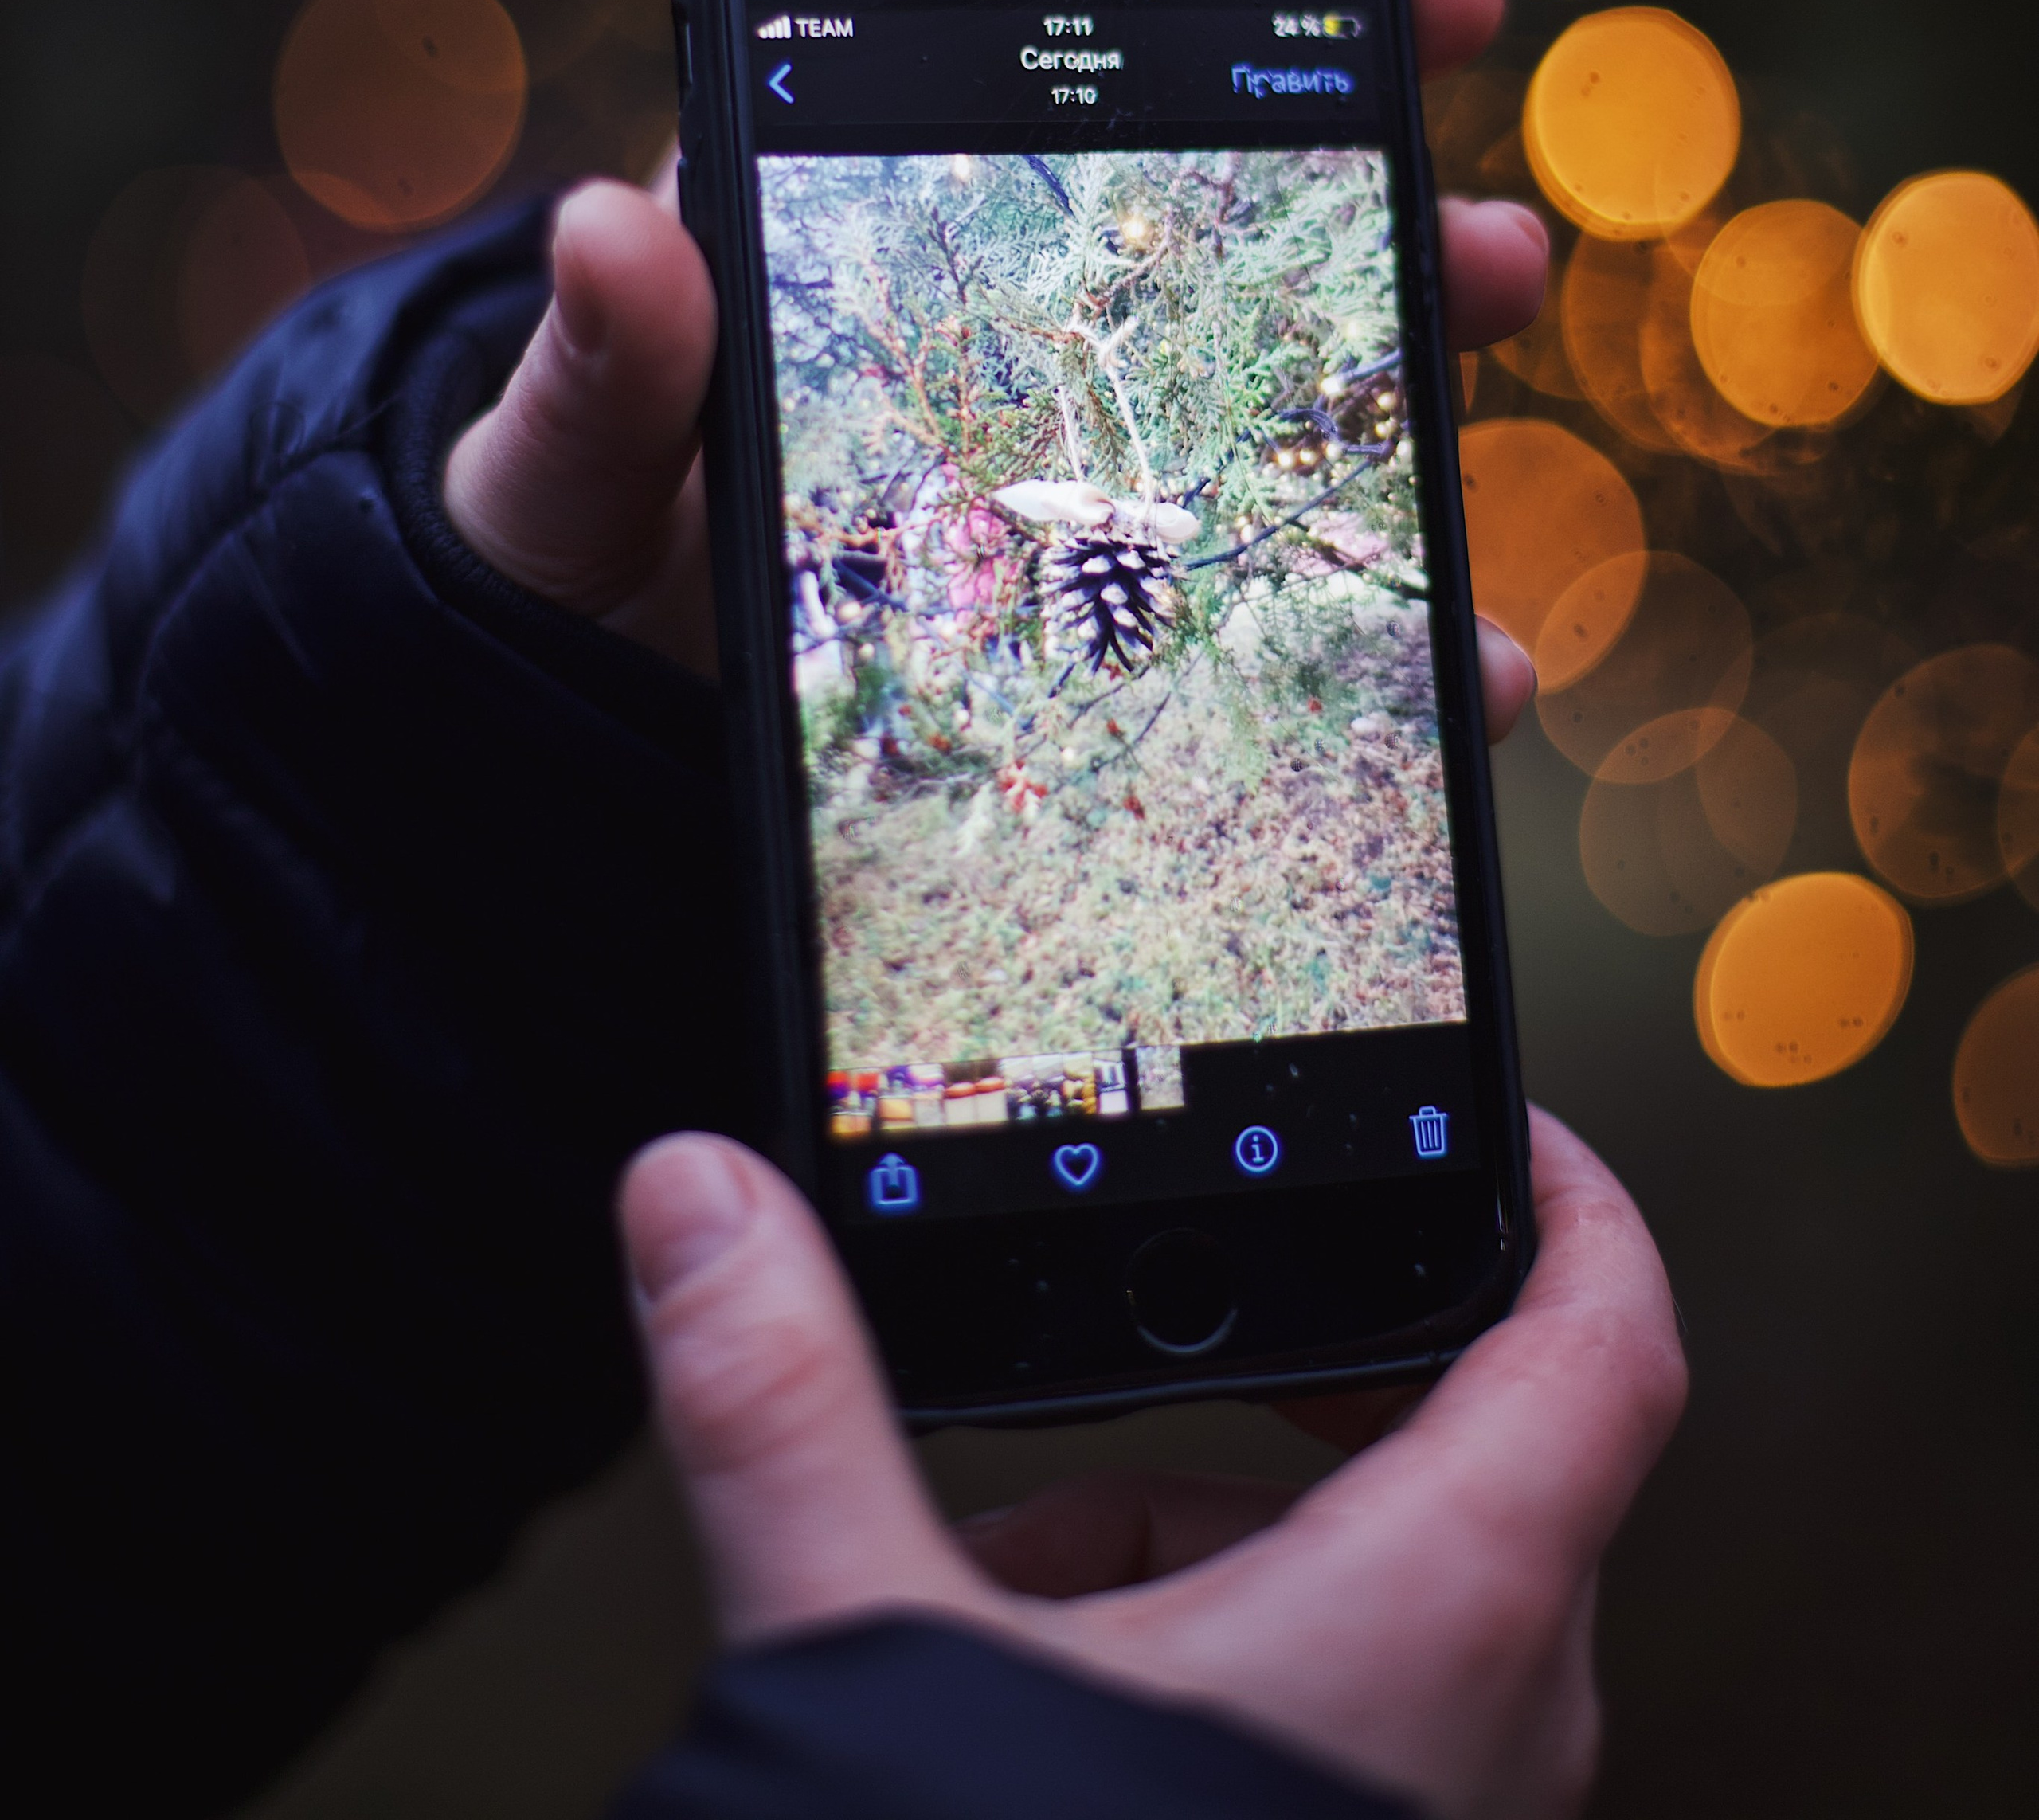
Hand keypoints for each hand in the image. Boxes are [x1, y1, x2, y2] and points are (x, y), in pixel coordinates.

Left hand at [444, 0, 1548, 724]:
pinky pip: (1282, 542)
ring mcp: (1078, 398)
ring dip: (1415, 268)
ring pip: (1278, 301)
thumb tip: (611, 226)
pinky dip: (1387, 581)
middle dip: (1329, 35)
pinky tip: (1477, 647)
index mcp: (834, 186)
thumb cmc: (581, 550)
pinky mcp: (1131, 547)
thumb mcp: (557, 474)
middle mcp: (988, 260)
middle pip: (1177, 113)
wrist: (615, 711)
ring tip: (1505, 259)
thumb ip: (596, 374)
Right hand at [621, 1108, 1684, 1819]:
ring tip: (1036, 1565)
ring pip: (1389, 1581)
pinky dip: (1220, 1644)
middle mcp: (1489, 1717)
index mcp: (1438, 1610)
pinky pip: (1346, 1690)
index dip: (1578, 1202)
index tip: (1520, 1129)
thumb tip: (704, 1208)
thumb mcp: (881, 1645)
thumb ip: (780, 1398)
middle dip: (1299, 1385)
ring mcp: (1441, 1812)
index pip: (1610, 1345)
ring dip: (1219, 1533)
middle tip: (1209, 1331)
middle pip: (1477, 1453)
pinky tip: (1051, 1678)